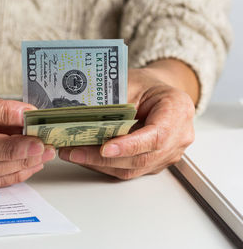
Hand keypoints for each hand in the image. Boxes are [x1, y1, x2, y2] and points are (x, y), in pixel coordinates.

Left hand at [58, 59, 197, 178]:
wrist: (158, 92)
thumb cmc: (147, 85)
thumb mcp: (131, 82)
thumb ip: (115, 101)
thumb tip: (83, 115)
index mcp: (177, 110)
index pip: (156, 136)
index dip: (129, 146)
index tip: (105, 149)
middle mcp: (178, 137)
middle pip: (141, 157)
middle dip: (103, 158)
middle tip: (74, 152)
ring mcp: (168, 154)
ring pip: (133, 168)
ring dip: (99, 164)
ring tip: (72, 154)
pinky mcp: (155, 163)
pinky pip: (129, 169)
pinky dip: (105, 165)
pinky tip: (85, 157)